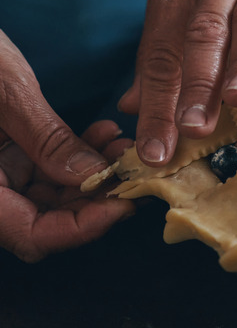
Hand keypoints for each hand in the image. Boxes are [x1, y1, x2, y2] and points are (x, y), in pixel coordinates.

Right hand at [0, 31, 134, 261]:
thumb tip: (92, 176)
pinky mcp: (3, 155)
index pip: (33, 236)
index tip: (122, 206)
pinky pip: (45, 169)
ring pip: (52, 196)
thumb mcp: (6, 92)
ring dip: (93, 177)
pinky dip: (76, 157)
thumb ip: (47, 140)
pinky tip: (101, 134)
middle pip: (47, 221)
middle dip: (95, 200)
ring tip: (123, 147)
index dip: (82, 228)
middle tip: (132, 173)